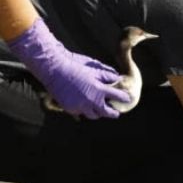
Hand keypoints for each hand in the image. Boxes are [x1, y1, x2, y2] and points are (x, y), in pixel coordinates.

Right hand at [7, 18, 130, 118]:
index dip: (125, 98)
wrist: (54, 70)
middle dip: (113, 113)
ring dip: (97, 112)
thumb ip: (108, 75)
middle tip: (116, 113)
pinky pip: (80, 112)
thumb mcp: (94, 69)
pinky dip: (83, 109)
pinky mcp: (70, 108)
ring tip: (99, 110)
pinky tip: (84, 105)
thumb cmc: (75, 67)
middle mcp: (91, 100)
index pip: (118, 97)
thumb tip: (119, 78)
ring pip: (93, 115)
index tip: (128, 99)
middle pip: (107, 112)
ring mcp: (80, 106)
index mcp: (99, 89)